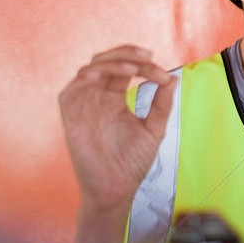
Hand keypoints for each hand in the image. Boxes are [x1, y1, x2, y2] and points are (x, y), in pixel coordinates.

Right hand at [59, 45, 175, 242]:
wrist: (116, 189)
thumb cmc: (132, 163)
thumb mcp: (153, 128)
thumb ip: (161, 103)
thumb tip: (172, 78)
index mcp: (113, 98)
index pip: (125, 69)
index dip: (144, 65)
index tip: (163, 76)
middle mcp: (96, 97)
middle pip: (105, 61)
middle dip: (126, 53)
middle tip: (148, 56)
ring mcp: (83, 105)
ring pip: (90, 69)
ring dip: (111, 62)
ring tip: (134, 67)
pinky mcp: (70, 116)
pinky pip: (72, 89)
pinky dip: (87, 77)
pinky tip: (105, 76)